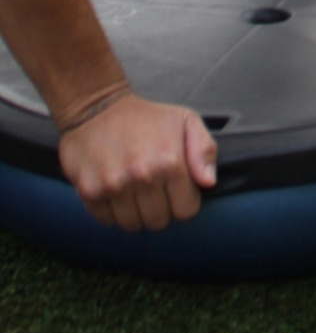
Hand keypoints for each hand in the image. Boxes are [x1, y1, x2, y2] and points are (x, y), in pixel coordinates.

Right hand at [58, 95, 216, 230]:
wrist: (97, 107)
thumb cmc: (145, 117)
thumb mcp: (186, 121)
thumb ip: (204, 151)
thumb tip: (208, 182)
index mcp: (170, 161)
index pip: (186, 211)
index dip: (183, 201)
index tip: (175, 188)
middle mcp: (142, 176)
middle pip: (159, 221)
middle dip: (160, 208)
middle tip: (153, 187)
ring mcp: (114, 185)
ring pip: (133, 225)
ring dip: (135, 212)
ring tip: (133, 188)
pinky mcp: (89, 191)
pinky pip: (107, 221)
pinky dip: (112, 212)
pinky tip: (115, 190)